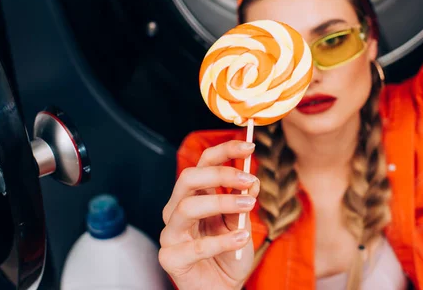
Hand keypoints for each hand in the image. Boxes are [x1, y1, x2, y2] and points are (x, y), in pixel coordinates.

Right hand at [159, 140, 259, 289]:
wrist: (222, 288)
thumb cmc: (228, 254)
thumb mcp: (241, 223)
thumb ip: (243, 201)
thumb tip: (252, 181)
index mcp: (194, 195)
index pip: (203, 163)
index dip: (225, 150)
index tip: (250, 146)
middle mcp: (178, 209)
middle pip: (189, 179)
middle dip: (220, 174)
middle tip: (248, 179)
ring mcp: (171, 233)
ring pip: (187, 208)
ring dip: (222, 203)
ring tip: (249, 207)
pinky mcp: (171, 258)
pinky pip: (195, 247)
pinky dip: (222, 241)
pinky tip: (241, 238)